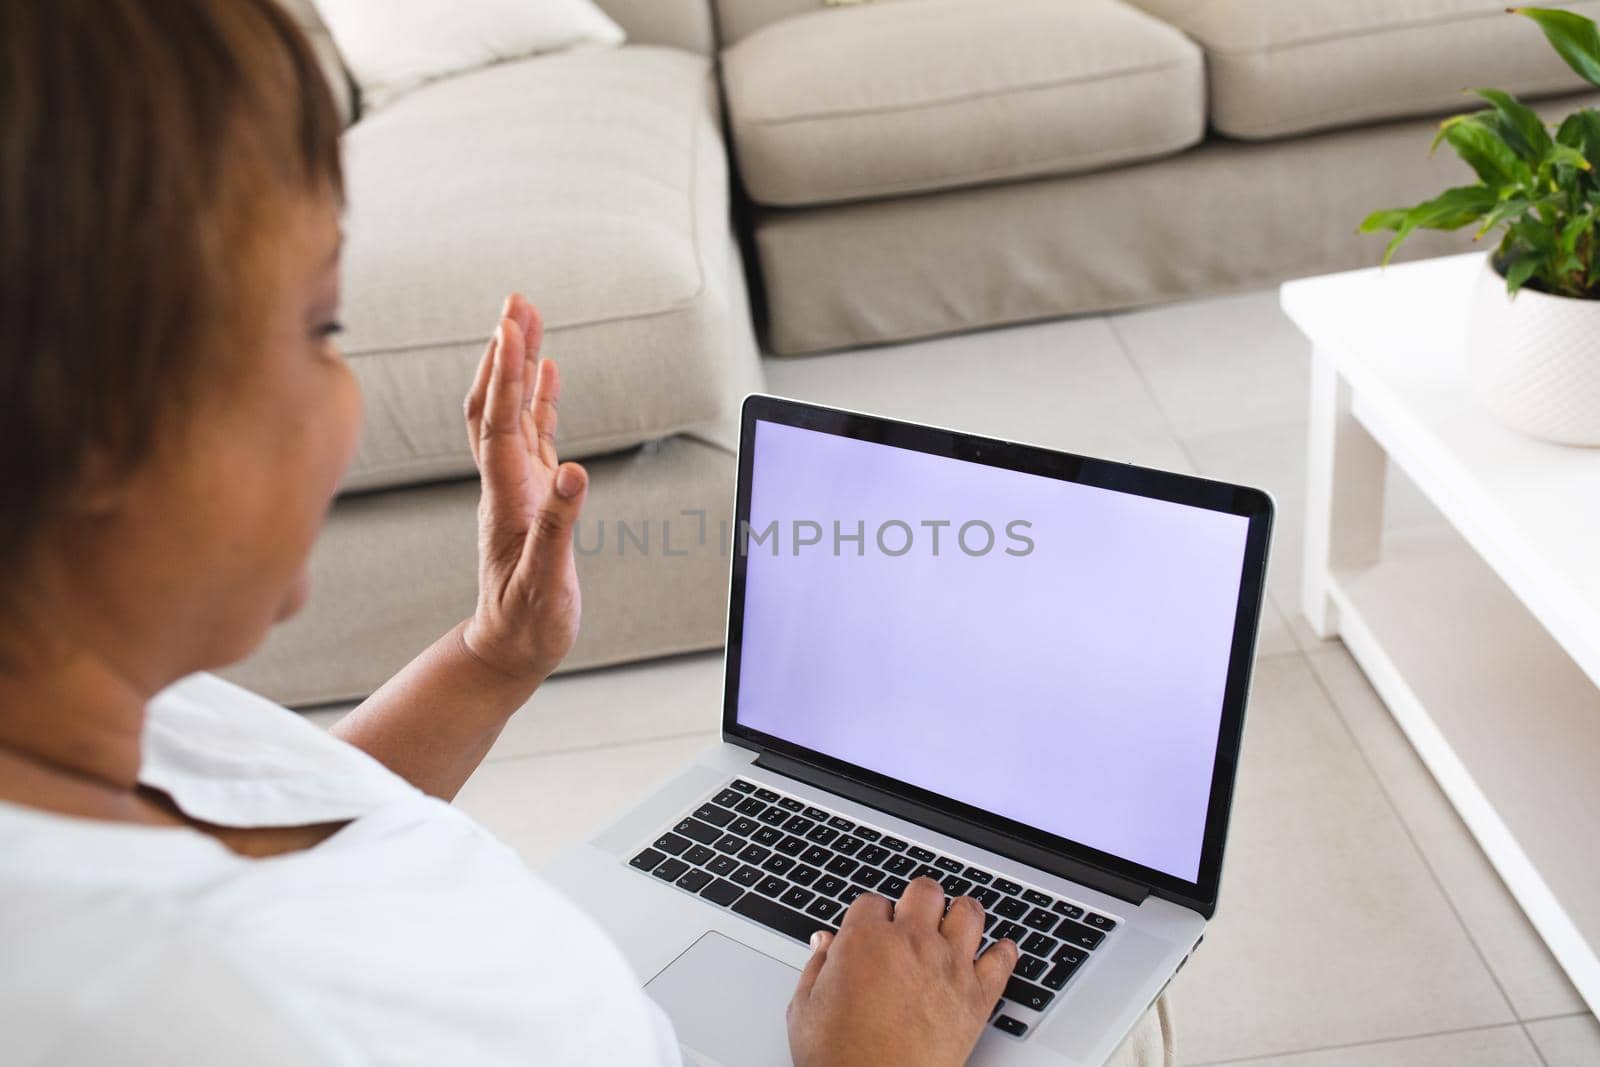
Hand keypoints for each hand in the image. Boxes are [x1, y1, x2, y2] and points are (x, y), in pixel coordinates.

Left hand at [460, 294, 587, 682]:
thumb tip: (576, 473)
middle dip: (507, 350)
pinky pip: (534, 433)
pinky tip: (551, 370)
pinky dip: (541, 397)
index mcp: (509, 499)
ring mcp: (519, 486)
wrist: (508, 650)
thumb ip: (560, 528)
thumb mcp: (546, 583)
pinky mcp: (535, 495)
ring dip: (520, 364)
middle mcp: (507, 484)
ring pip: (513, 412)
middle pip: (499, 403)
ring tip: (528, 316)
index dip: (509, 373)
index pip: (503, 422)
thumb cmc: (527, 623)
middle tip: (517, 300)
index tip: (512, 324)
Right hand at [788, 878, 1018, 1066]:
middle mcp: (911, 944)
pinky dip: (1002, 953)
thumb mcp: (805, 1008)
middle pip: (925, 892)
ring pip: (968, 912)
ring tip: (955, 922)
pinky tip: (997, 952)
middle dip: (917, 900)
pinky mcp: (976, 998)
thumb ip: (817, 967)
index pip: (872, 901)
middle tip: (914, 915)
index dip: (870, 915)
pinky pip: (1002, 960)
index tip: (871, 929)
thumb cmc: (837, 1059)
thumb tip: (824, 943)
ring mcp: (948, 968)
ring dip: (960, 913)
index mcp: (864, 940)